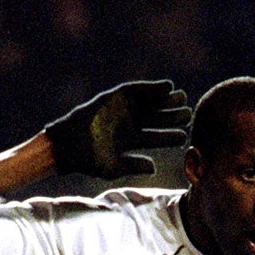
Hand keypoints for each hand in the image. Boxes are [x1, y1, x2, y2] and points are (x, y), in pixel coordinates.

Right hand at [44, 80, 191, 179]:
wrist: (66, 145)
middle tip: (188, 114)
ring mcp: (123, 110)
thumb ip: (134, 166)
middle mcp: (130, 124)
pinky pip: (137, 91)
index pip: (156, 137)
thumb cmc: (88, 160)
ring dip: (166, 100)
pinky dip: (151, 88)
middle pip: (157, 119)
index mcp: (131, 141)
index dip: (170, 137)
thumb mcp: (113, 167)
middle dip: (172, 117)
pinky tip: (167, 86)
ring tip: (182, 97)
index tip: (185, 136)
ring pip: (150, 104)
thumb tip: (153, 168)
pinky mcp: (115, 98)